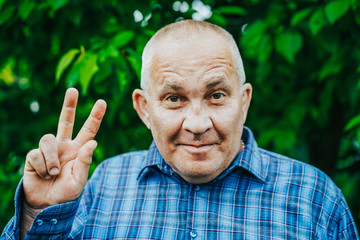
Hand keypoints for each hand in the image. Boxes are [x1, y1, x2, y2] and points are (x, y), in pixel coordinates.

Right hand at [23, 88, 106, 208]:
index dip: (95, 117)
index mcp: (78, 150)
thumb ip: (85, 161)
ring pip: (48, 139)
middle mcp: (64, 146)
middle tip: (73, 90)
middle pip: (66, 120)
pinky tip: (43, 175)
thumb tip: (93, 141)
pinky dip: (41, 166)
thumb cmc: (66, 193)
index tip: (102, 102)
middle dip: (69, 105)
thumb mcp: (80, 180)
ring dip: (51, 157)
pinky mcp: (34, 156)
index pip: (89, 130)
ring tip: (53, 172)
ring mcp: (49, 150)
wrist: (46, 205)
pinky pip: (36, 153)